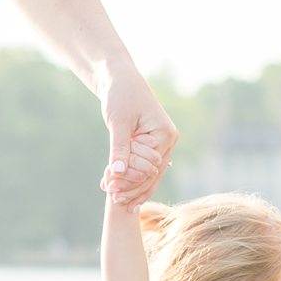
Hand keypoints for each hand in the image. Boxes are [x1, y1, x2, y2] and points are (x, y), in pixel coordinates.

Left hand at [101, 77, 176, 207]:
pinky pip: (145, 166)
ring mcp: (162, 144)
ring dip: (133, 187)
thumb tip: (118, 173)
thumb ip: (119, 148)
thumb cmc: (120, 95)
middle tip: (113, 201)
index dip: (131, 181)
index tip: (112, 192)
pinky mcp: (152, 144)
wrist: (120, 79)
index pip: (150, 167)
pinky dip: (133, 178)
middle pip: (152, 174)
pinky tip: (122, 192)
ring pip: (150, 174)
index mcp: (165, 134)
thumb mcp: (118, 122)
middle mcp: (168, 141)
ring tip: (116, 201)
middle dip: (132, 188)